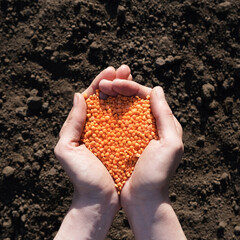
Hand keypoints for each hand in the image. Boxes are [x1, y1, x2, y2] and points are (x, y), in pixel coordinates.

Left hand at [54, 66, 131, 239]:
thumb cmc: (83, 179)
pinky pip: (127, 122)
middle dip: (114, 82)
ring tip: (131, 78)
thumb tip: (78, 96)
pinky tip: (139, 101)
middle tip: (125, 68)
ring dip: (124, 91)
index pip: (90, 98)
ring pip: (117, 107)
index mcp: (80, 126)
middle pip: (105, 99)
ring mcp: (110, 134)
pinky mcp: (121, 142)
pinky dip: (132, 110)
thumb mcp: (67, 150)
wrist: (98, 202)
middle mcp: (95, 127)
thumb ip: (71, 123)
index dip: (99, 82)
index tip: (110, 71)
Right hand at [99, 79, 185, 238]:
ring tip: (100, 88)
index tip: (114, 82)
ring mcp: (133, 133)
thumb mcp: (170, 144)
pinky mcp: (121, 141)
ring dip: (111, 96)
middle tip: (104, 80)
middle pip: (132, 99)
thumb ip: (165, 115)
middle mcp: (148, 125)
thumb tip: (156, 89)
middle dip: (119, 87)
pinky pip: (113, 122)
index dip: (130, 86)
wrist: (143, 200)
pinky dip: (106, 112)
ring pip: (121, 108)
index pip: (145, 96)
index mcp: (161, 123)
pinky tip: (98, 105)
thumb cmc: (157, 174)